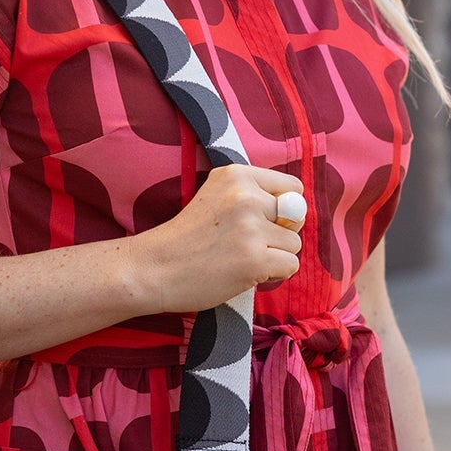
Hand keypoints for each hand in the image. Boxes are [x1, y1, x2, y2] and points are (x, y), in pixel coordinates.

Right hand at [130, 166, 303, 313]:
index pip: (291, 186)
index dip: (282, 208)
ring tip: (240, 259)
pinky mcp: (254, 259)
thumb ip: (253, 197)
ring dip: (274, 257)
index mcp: (236, 175)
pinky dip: (274, 275)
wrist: (153, 269)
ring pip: (294, 243)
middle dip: (277, 235)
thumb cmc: (185, 240)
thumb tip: (297, 212)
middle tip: (242, 245)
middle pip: (295, 217)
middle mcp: (245, 196)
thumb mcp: (215, 198)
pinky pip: (290, 266)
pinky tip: (245, 273)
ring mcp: (251, 228)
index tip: (259, 221)